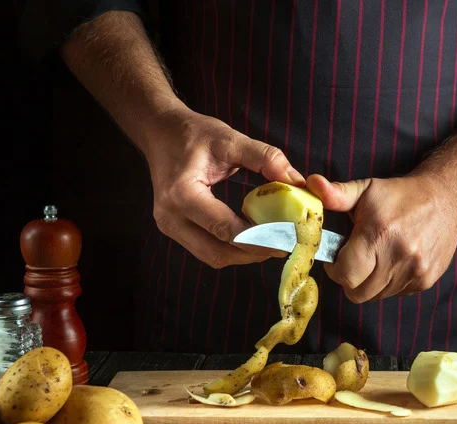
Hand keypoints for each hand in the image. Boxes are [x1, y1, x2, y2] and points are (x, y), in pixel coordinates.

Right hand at [144, 105, 303, 267]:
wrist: (160, 132)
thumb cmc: (192, 134)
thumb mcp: (229, 138)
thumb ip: (264, 157)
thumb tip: (295, 180)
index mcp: (181, 194)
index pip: (225, 228)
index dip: (258, 238)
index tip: (286, 236)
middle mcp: (170, 217)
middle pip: (218, 252)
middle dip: (253, 253)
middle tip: (283, 245)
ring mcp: (169, 226)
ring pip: (212, 257)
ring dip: (243, 255)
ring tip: (271, 243)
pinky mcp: (174, 229)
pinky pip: (206, 249)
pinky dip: (232, 249)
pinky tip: (252, 238)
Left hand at [306, 173, 456, 302]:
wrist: (447, 199)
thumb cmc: (401, 195)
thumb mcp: (367, 189)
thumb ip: (337, 194)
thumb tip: (311, 183)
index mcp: (378, 235)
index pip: (346, 275)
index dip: (335, 271)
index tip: (336, 259)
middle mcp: (398, 257)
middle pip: (358, 293)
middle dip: (350, 280)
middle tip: (353, 262)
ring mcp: (414, 272)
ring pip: (376, 296)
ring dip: (370, 283)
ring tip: (375, 258)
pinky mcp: (425, 280)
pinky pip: (396, 294)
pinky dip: (390, 284)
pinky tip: (394, 262)